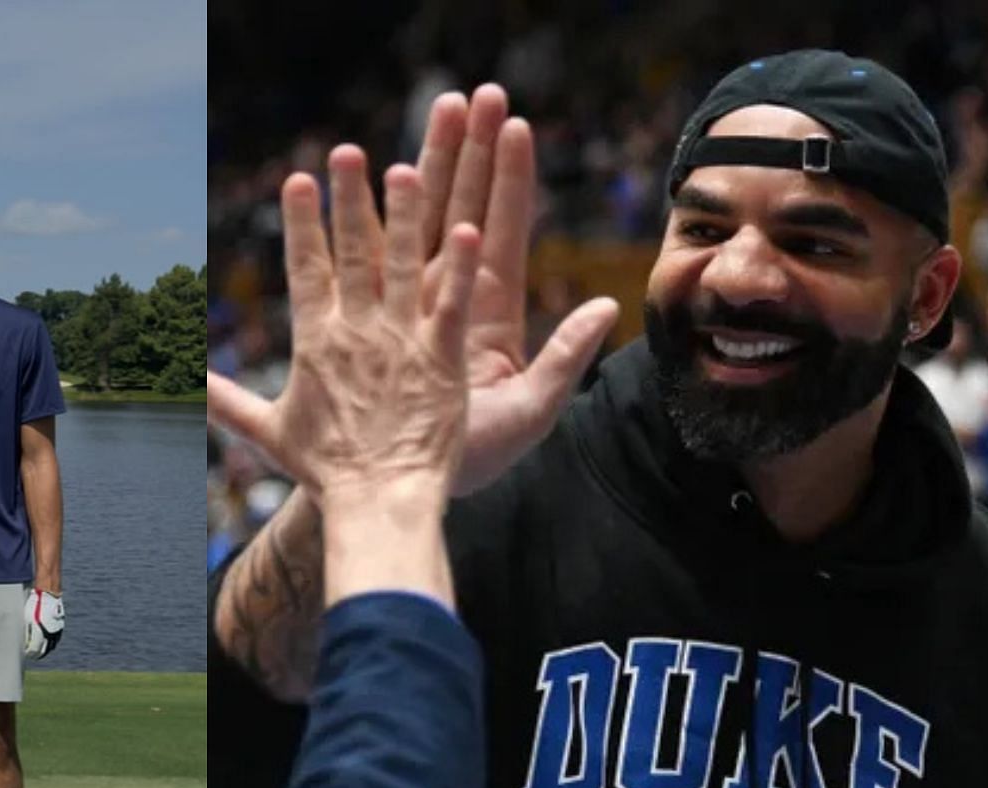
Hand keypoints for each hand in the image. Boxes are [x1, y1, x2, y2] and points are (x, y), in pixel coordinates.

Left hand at [24, 588, 63, 659]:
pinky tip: (47, 644)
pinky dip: (51, 645)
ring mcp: (56, 631)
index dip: (29, 654)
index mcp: (39, 632)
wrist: (48, 595)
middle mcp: (49, 634)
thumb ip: (26, 632)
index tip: (24, 654)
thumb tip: (24, 642)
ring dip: (44, 651)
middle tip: (31, 656)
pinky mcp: (60, 627)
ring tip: (39, 653)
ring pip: (51, 647)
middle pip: (43, 651)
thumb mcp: (26, 618)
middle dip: (36, 655)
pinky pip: (56, 640)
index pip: (34, 650)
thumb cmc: (34, 605)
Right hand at [206, 144, 482, 506]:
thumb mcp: (268, 433)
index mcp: (316, 344)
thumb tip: (184, 385)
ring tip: (409, 168)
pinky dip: (460, 269)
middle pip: (351, 253)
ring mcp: (400, 344)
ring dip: (405, 216)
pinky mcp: (441, 361)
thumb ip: (227, 401)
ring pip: (403, 266)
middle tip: (346, 151)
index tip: (298, 179)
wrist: (376, 505)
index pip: (305, 270)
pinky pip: (451, 305)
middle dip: (348, 200)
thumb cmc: (327, 475)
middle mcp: (356, 334)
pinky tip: (468, 230)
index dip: (303, 222)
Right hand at [414, 85, 620, 494]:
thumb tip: (609, 308)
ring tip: (425, 118)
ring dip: (424, 171)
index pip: (501, 232)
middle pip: (460, 211)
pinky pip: (380, 265)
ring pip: (418, 225)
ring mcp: (410, 308)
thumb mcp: (531, 411)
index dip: (508, 181)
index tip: (515, 128)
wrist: (399, 490)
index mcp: (489, 315)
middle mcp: (449, 301)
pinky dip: (381, 222)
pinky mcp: (378, 323)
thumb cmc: (465, 460)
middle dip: (466, 154)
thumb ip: (567, 358)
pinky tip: (386, 178)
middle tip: (470, 96)